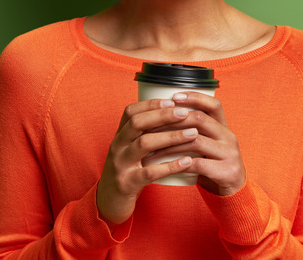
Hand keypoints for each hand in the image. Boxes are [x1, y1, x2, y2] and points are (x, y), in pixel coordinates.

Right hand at [96, 98, 199, 224]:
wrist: (109, 202)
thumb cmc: (127, 171)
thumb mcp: (129, 149)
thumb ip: (144, 134)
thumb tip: (172, 113)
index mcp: (119, 135)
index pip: (130, 112)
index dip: (151, 104)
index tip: (172, 100)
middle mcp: (117, 146)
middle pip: (138, 123)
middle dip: (163, 116)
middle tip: (185, 113)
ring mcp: (120, 164)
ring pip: (144, 144)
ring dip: (171, 136)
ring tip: (193, 133)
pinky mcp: (127, 183)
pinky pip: (150, 172)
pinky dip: (170, 166)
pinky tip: (186, 161)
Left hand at [148, 91, 246, 196]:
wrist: (233, 192)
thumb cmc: (213, 164)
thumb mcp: (209, 144)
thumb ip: (195, 130)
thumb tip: (164, 114)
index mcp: (224, 127)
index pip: (213, 104)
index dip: (194, 97)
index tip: (173, 96)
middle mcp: (229, 137)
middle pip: (200, 119)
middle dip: (173, 120)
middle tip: (152, 125)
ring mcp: (230, 154)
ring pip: (196, 141)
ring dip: (170, 144)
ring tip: (151, 148)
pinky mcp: (227, 172)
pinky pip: (198, 164)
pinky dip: (179, 163)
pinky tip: (165, 166)